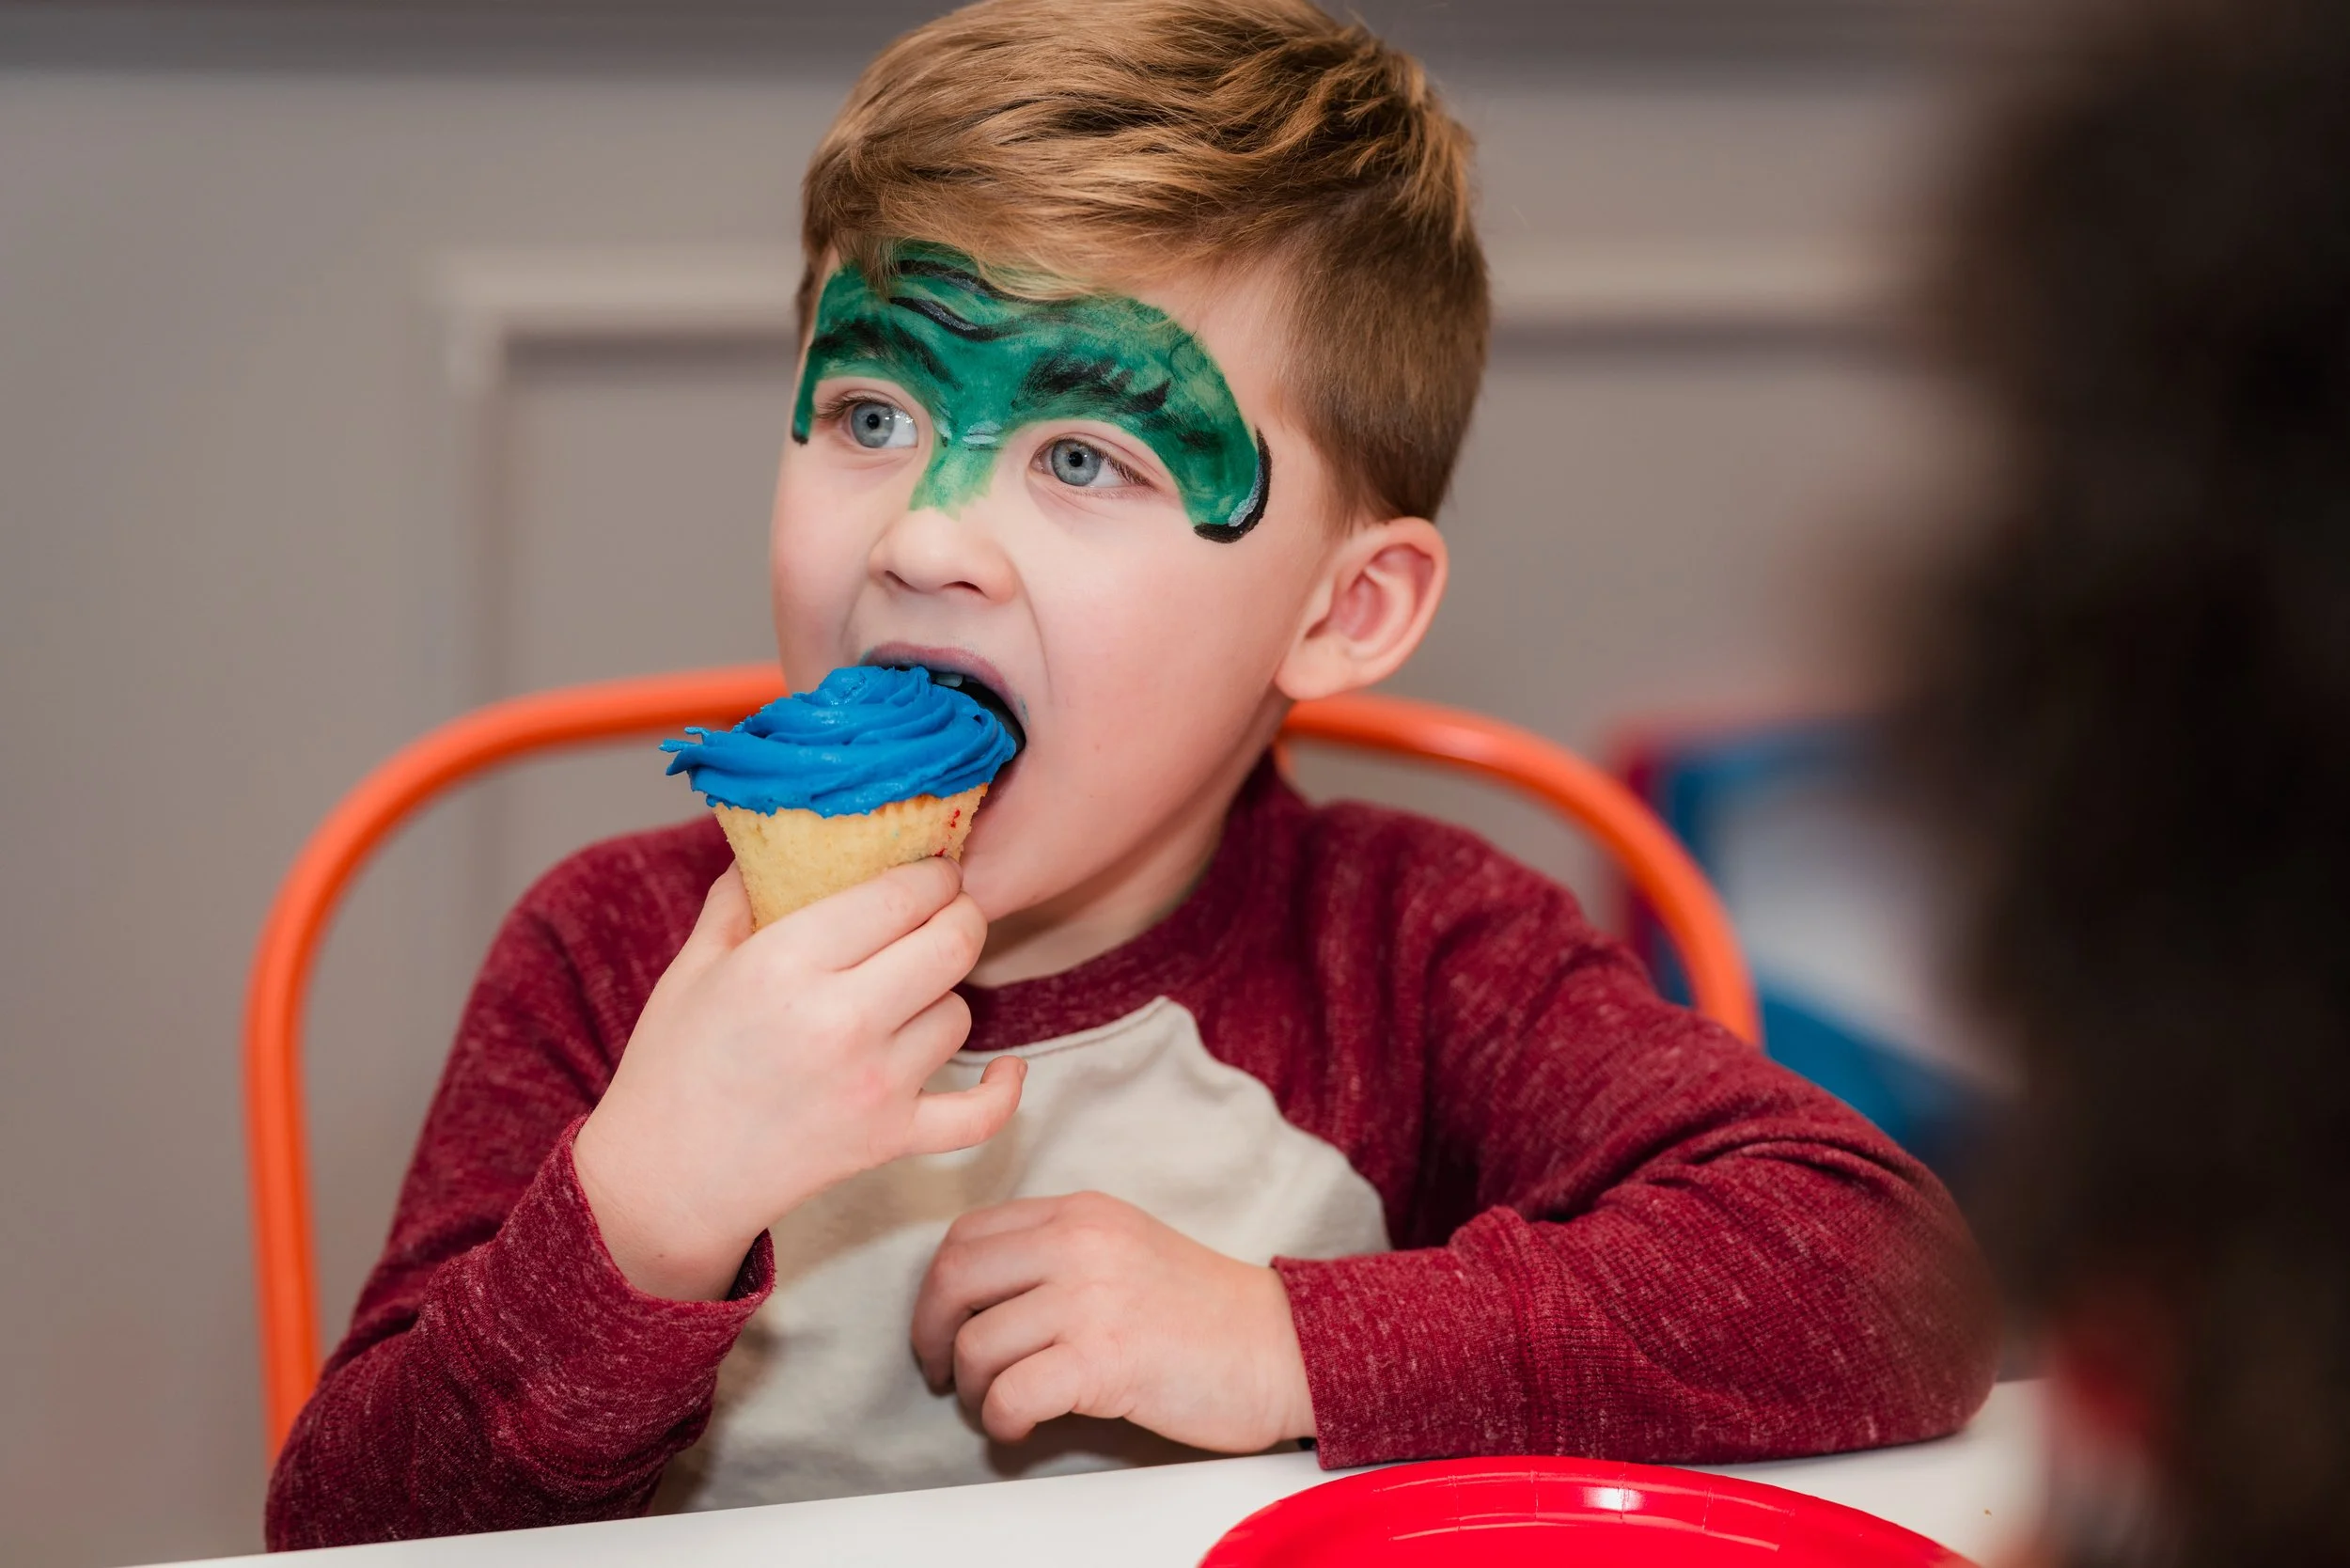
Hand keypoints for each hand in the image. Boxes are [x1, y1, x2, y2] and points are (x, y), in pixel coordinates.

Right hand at [574, 859, 1024, 1301]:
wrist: (666, 1179)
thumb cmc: (673, 1063)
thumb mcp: (694, 965)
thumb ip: (740, 896)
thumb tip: (777, 842)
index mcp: (787, 962)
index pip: (902, 894)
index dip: (932, 873)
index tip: (931, 871)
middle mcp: (840, 1019)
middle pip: (952, 943)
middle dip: (958, 916)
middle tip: (943, 914)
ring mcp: (874, 1084)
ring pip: (959, 1012)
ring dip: (943, 997)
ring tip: (908, 996)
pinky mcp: (890, 1139)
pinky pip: (979, 1114)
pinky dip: (1002, 1092)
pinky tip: (1007, 1068)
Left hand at [909, 1192, 1313, 1452]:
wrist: (1281, 1348)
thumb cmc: (1204, 1312)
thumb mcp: (1125, 1248)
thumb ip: (1057, 1252)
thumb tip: (977, 1295)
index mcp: (1081, 1213)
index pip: (967, 1233)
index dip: (936, 1286)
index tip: (941, 1322)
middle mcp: (1079, 1243)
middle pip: (954, 1278)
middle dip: (931, 1333)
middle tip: (942, 1372)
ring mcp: (1091, 1299)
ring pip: (976, 1345)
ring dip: (975, 1389)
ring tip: (1002, 1405)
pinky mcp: (1104, 1360)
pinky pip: (1012, 1395)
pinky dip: (1003, 1421)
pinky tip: (1022, 1428)